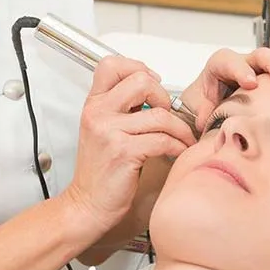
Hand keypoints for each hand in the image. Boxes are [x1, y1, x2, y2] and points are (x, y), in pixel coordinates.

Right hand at [63, 56, 197, 232]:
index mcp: (93, 104)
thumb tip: (152, 90)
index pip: (111, 64)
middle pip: (141, 81)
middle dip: (163, 96)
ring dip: (180, 128)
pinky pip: (163, 139)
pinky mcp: (124, 152)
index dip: (138, 68)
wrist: (86, 204)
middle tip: (167, 114)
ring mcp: (110, 132)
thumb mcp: (102, 129)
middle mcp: (98, 113)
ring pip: (160, 115)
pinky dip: (178, 145)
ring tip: (183, 138)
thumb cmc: (99, 170)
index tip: (152, 85)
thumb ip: (121, 107)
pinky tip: (178, 151)